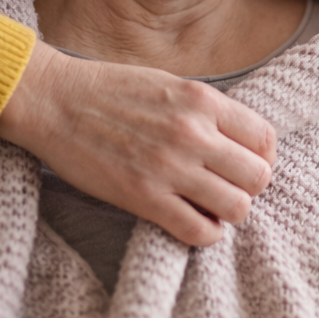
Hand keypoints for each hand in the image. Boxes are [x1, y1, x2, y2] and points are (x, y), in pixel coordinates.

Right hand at [0, 41, 276, 246]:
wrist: (52, 100)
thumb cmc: (108, 90)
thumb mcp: (169, 83)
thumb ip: (205, 110)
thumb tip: (237, 141)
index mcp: (202, 100)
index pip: (265, 139)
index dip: (262, 158)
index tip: (245, 164)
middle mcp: (193, 133)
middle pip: (259, 177)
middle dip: (248, 187)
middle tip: (227, 188)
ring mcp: (170, 167)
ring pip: (237, 208)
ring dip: (228, 212)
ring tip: (209, 206)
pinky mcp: (144, 197)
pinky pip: (199, 231)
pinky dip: (205, 234)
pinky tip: (192, 222)